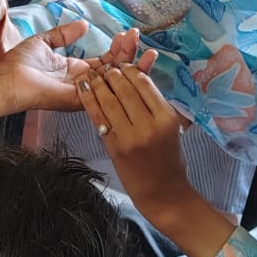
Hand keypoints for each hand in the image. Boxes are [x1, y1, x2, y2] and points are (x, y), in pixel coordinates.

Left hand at [76, 61, 192, 219]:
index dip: (131, 70)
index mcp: (166, 117)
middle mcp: (148, 125)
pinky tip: (83, 87)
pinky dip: (89, 99)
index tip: (124, 65)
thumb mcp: (173, 128)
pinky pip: (98, 116)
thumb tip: (139, 79)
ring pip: (109, 100)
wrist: (161, 191)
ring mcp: (128, 136)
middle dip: (113, 74)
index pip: (144, 84)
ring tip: (92, 74)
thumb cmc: (170, 158)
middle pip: (125, 89)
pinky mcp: (113, 146)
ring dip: (98, 83)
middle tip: (106, 68)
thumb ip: (157, 105)